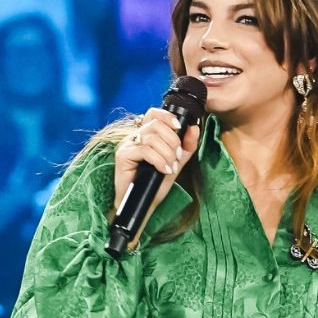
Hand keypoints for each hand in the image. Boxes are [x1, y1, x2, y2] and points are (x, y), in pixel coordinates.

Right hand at [111, 104, 199, 232]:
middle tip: (177, 158)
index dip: (168, 117)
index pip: (154, 114)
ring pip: (152, 137)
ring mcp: (127, 145)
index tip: (179, 129)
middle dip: (173, 141)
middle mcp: (134, 136)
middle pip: (156, 125)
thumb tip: (194, 128)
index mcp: (145, 134)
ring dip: (167, 153)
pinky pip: (145, 150)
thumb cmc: (155, 184)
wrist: (142, 204)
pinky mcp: (123, 155)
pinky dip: (159, 160)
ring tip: (170, 167)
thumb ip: (186, 146)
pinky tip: (164, 170)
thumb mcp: (176, 163)